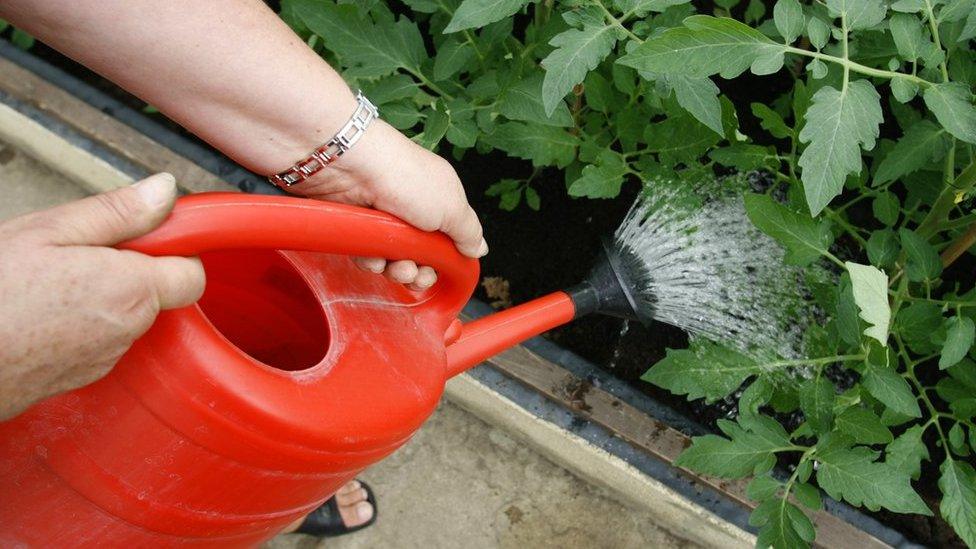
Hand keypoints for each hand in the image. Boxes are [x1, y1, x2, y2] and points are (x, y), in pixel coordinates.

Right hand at [0, 173, 204, 419]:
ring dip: (102, 296)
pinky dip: (80, 324)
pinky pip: (98, 341)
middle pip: (157, 293)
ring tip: (48, 283)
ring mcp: (104, 359)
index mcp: (131, 290)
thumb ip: (117, 212)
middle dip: (130, 269)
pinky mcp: (80, 378)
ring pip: (125, 317)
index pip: (193, 274)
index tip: (142, 236)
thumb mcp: (49, 232)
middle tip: (77, 253)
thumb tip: (164, 191)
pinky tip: (40, 312)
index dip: (174, 250)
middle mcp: (127, 330)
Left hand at [284, 120, 487, 289]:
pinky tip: (373, 257)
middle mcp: (412, 210)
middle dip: (421, 273)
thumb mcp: (452, 207)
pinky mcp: (357, 227)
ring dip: (398, 271)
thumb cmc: (408, 180)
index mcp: (438, 201)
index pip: (448, 238)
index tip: (445, 268)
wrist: (353, 168)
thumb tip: (479, 249)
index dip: (447, 258)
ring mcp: (383, 219)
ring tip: (396, 267)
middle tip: (417, 274)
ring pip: (394, 260)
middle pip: (421, 255)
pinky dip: (372, 262)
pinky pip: (368, 256)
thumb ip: (468, 232)